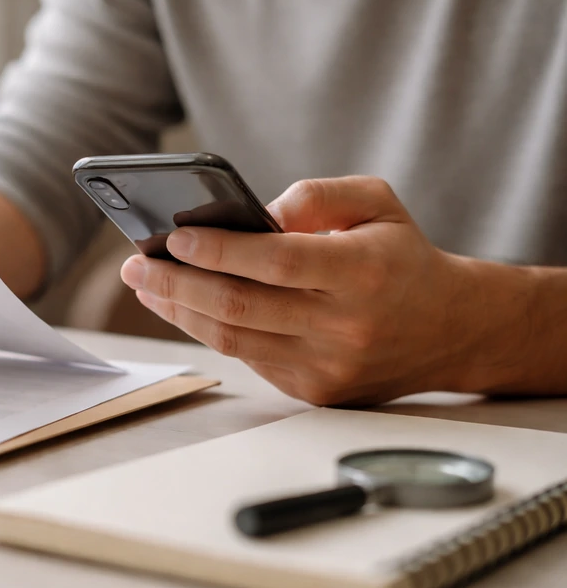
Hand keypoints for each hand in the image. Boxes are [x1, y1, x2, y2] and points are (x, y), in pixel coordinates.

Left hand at [120, 177, 483, 405]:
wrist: (450, 329)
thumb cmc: (401, 255)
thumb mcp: (375, 202)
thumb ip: (315, 196)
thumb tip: (250, 214)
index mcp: (363, 273)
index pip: (277, 263)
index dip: (220, 251)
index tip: (173, 237)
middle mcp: (345, 327)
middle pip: (241, 308)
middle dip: (178, 285)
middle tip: (137, 265)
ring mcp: (328, 367)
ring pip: (234, 340)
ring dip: (180, 312)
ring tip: (147, 285)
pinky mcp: (314, 391)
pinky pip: (248, 358)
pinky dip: (209, 331)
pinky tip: (182, 307)